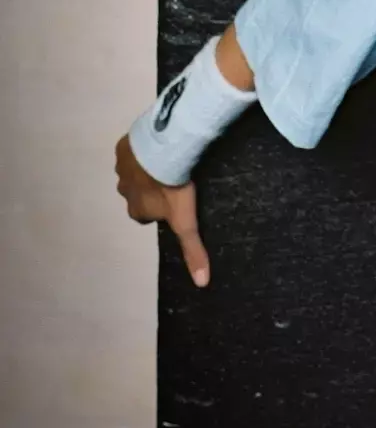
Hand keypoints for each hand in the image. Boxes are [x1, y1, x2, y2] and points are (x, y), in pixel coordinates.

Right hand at [114, 133, 209, 286]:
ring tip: (170, 160)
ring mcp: (122, 168)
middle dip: (151, 188)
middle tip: (174, 178)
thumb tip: (201, 283)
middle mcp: (124, 191)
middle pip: (138, 193)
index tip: (174, 202)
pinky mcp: (123, 146)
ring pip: (134, 170)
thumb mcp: (186, 221)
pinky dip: (143, 148)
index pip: (145, 215)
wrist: (162, 152)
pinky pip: (132, 148)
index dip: (158, 209)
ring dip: (148, 167)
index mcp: (136, 210)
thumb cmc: (172, 189)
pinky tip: (160, 144)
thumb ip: (192, 249)